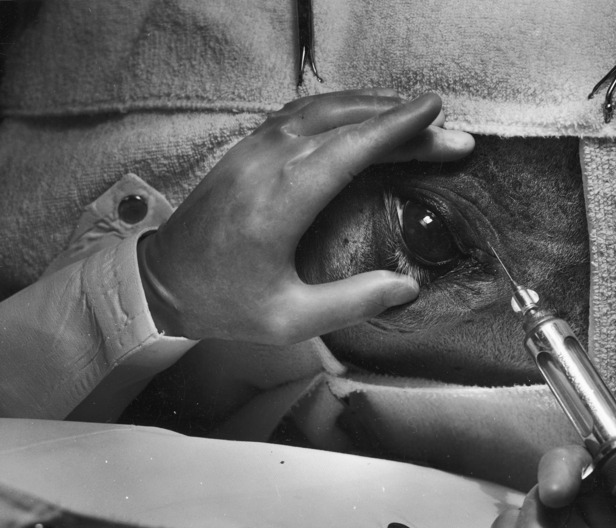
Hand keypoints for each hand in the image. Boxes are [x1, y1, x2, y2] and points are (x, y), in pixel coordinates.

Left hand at [139, 89, 473, 343]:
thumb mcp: (289, 320)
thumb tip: (408, 287)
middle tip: (442, 123)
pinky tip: (359, 115)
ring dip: (370, 105)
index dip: (397, 129)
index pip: (350, 149)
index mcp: (281, 202)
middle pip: (344, 123)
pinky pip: (299, 114)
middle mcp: (267, 163)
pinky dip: (338, 108)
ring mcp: (252, 149)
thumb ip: (351, 303)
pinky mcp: (245, 148)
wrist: (159, 282)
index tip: (436, 114)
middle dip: (398, 119)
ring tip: (411, 112)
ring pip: (320, 109)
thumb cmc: (224, 304)